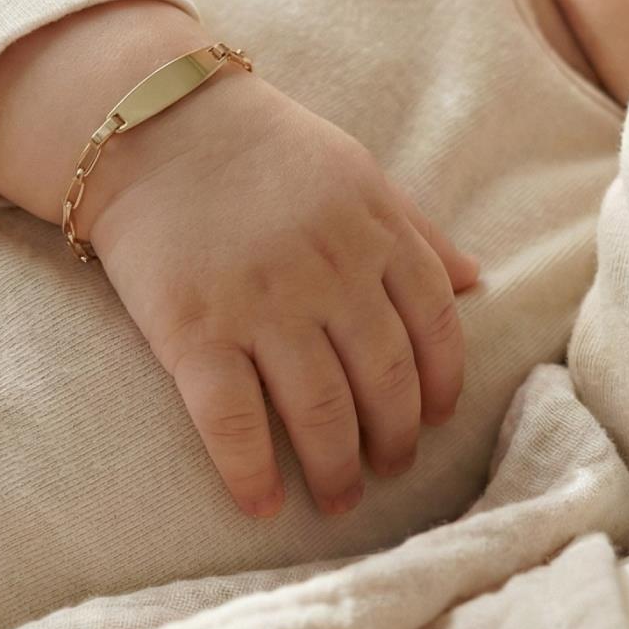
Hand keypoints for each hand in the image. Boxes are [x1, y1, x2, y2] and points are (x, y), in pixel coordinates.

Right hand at [85, 72, 480, 520]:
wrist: (150, 124)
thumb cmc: (259, 149)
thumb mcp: (353, 169)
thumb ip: (414, 228)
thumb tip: (477, 283)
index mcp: (373, 230)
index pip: (435, 326)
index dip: (442, 386)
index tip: (434, 421)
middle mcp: (328, 271)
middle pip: (384, 381)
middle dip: (394, 442)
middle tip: (387, 471)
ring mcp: (261, 304)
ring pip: (321, 413)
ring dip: (336, 471)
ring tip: (337, 498)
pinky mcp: (193, 330)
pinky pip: (233, 422)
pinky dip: (251, 474)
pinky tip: (261, 503)